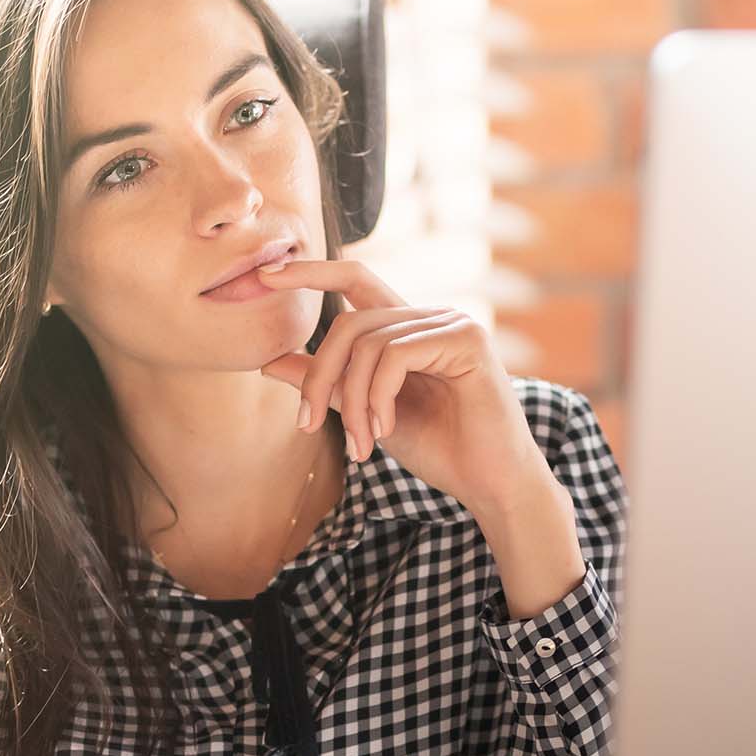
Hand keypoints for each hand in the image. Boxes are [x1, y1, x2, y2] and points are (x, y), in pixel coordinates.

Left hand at [253, 258, 552, 517]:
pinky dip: (378, 397)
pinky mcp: (467, 339)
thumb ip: (327, 384)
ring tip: (360, 445)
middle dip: (320, 377)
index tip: (265, 275)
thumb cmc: (440, 449)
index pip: (355, 280)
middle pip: (351, 323)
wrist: (490, 483)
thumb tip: (268, 361)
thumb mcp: (367, 414)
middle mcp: (431, 317)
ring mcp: (453, 323)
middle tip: (307, 425)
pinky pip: (396, 355)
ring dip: (352, 402)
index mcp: (408, 329)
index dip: (312, 272)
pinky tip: (383, 430)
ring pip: (369, 343)